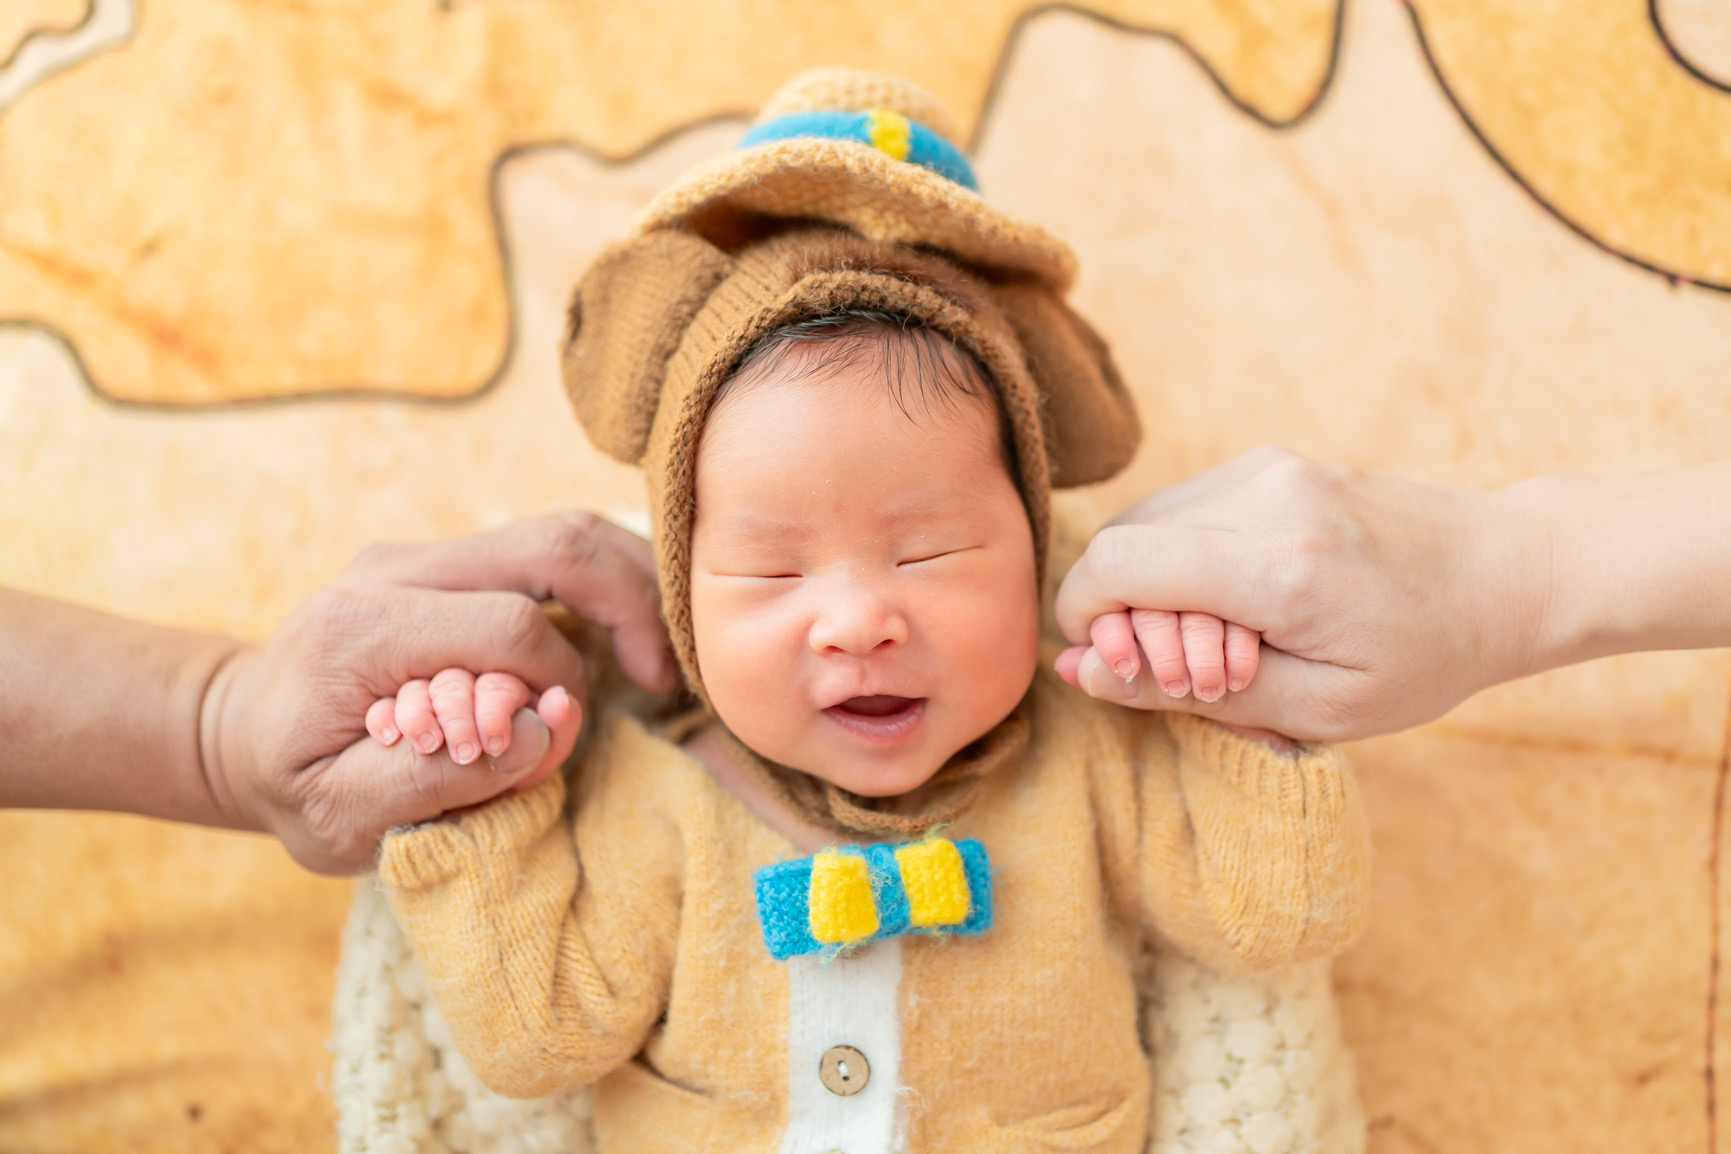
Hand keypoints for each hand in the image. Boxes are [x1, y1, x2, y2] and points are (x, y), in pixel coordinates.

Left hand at [204, 512, 675, 872]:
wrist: (237, 730)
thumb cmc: (291, 784)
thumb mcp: (336, 816)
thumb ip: (431, 781)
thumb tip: (540, 732)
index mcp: (365, 624)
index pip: (511, 626)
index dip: (563, 684)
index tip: (560, 736)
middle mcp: (399, 566)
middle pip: (555, 544)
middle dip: (634, 603)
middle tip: (665, 674)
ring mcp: (425, 554)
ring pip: (563, 532)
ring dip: (631, 585)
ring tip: (659, 653)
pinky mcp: (451, 560)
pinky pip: (548, 550)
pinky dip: (606, 584)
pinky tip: (628, 632)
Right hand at [1054, 447, 1540, 742]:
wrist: (1506, 572)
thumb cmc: (1424, 656)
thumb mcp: (1315, 708)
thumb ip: (1187, 691)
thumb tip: (1079, 670)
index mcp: (1281, 566)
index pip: (1114, 566)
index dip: (1089, 623)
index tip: (1132, 671)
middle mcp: (1266, 496)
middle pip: (1116, 542)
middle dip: (1125, 616)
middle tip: (1201, 672)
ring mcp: (1267, 467)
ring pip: (1142, 522)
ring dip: (1154, 589)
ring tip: (1230, 640)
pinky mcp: (1269, 462)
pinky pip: (1180, 509)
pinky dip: (1183, 561)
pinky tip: (1241, 602)